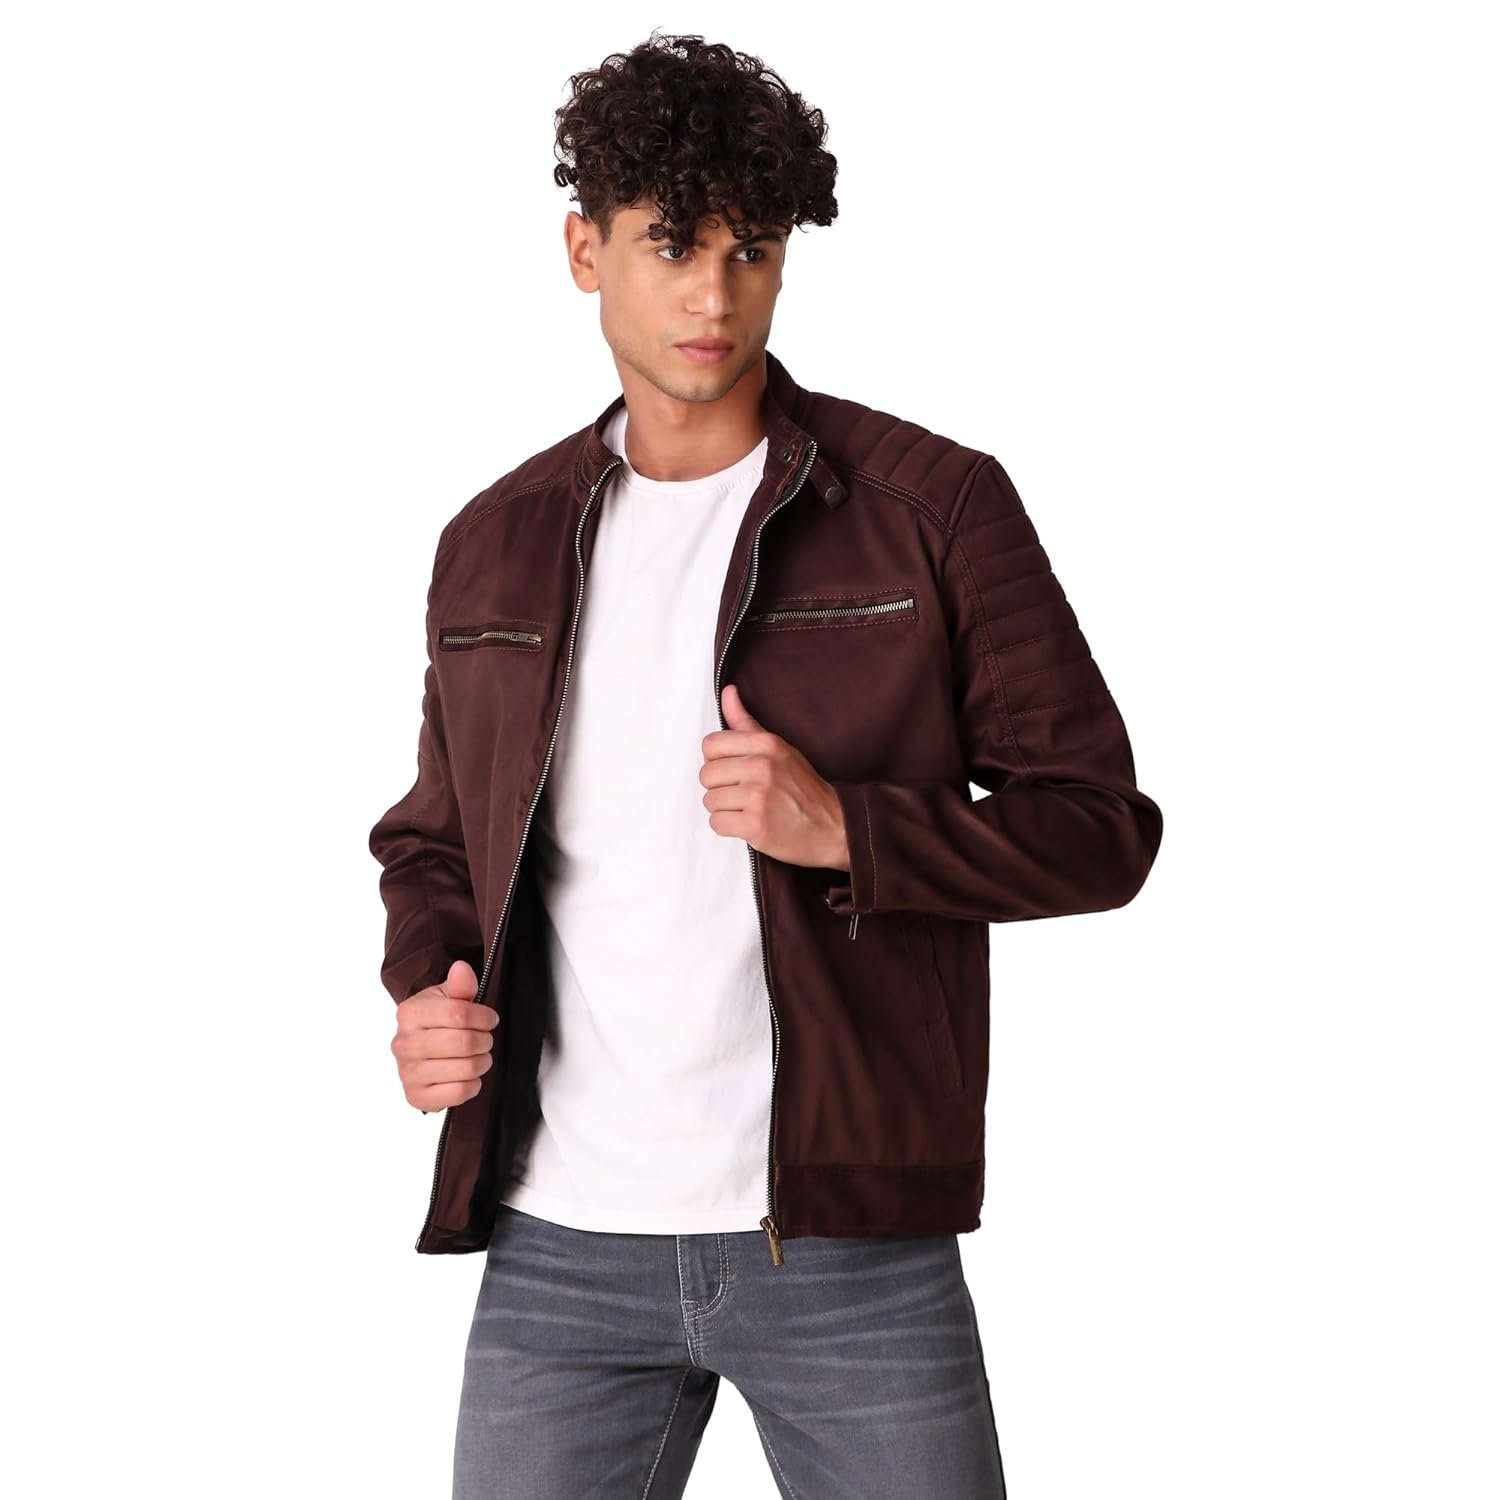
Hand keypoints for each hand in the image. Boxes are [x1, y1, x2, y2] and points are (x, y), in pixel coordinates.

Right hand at [390, 958, 497, 1111]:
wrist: (420, 1051)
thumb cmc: (437, 1022)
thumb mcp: (448, 997)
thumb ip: (459, 985)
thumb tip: (462, 969)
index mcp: (409, 1013)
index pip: (459, 1014)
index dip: (484, 1017)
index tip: (489, 1019)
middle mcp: (404, 1043)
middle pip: (464, 1042)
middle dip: (484, 1040)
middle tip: (484, 1039)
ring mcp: (408, 1073)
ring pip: (465, 1068)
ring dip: (481, 1062)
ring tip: (478, 1057)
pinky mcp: (417, 1096)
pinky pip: (459, 1092)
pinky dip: (472, 1085)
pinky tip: (466, 1076)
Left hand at [699, 683, 850, 870]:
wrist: (833, 825)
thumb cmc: (803, 788)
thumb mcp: (778, 748)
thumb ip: (746, 722)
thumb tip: (727, 692)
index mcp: (766, 744)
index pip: (711, 745)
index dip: (716, 760)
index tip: (732, 770)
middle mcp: (761, 766)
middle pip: (707, 775)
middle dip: (720, 787)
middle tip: (743, 794)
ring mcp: (757, 796)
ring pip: (710, 800)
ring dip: (725, 809)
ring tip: (748, 809)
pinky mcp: (755, 824)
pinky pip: (716, 823)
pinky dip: (729, 827)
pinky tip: (748, 823)